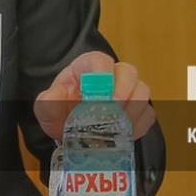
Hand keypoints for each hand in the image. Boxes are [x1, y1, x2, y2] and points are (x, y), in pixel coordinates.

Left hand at [34, 51, 155, 140]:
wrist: (71, 129)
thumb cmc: (62, 110)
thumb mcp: (47, 107)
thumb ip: (48, 101)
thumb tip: (57, 95)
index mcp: (89, 68)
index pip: (101, 60)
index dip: (103, 76)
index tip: (98, 96)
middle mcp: (113, 75)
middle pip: (129, 72)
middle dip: (123, 92)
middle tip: (113, 111)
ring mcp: (129, 91)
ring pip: (142, 91)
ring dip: (132, 110)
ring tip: (118, 127)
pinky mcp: (139, 109)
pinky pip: (147, 113)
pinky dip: (138, 125)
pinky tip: (125, 135)